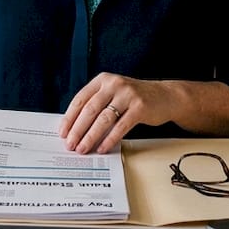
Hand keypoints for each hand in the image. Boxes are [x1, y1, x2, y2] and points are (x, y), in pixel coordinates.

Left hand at [59, 72, 173, 153]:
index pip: (80, 99)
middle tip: (70, 144)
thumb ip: (96, 105)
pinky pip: (120, 127)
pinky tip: (103, 148)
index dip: (70, 117)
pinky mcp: (140, 107)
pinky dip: (109, 139)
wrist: (165, 96)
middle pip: (89, 110)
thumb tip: (75, 128)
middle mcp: (114, 84)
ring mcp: (127, 95)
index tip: (63, 132)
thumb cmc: (134, 98)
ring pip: (103, 119)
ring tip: (83, 148)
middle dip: (77, 130)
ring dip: (91, 137)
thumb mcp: (113, 94)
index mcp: (103, 80)